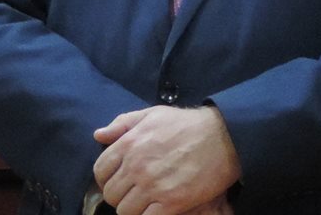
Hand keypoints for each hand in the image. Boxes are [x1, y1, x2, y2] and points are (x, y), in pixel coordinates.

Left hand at [92, 105, 238, 214]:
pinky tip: (156, 210)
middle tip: (132, 194)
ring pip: (126, 210)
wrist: (221, 138)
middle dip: (119, 196)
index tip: (116, 182)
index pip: (100, 171)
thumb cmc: (186, 125)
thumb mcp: (150, 115)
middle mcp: (136, 166)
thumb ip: (121, 124)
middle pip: (111, 194)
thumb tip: (99, 135)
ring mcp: (153, 186)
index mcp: (128, 144)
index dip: (105, 179)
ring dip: (132, 209)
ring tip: (144, 203)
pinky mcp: (173, 202)